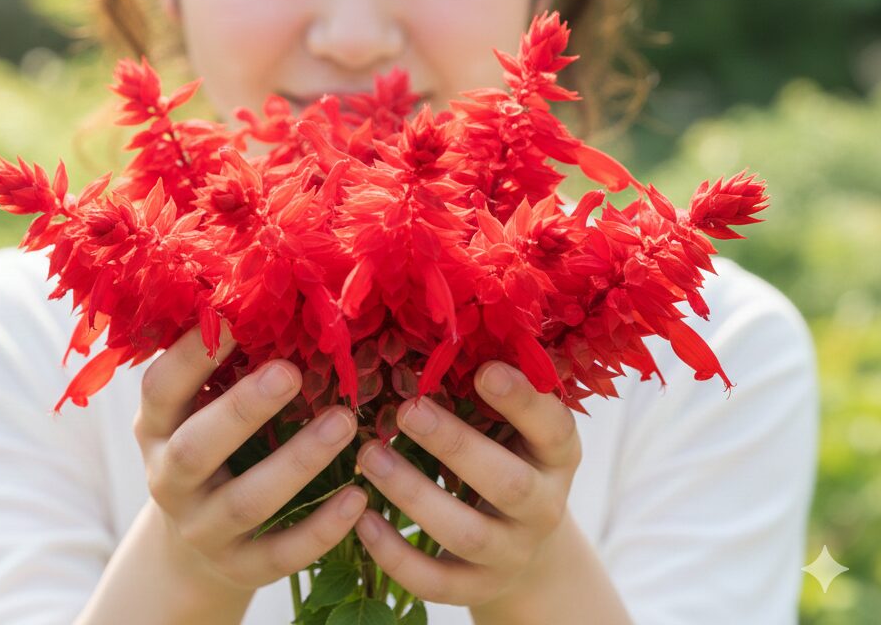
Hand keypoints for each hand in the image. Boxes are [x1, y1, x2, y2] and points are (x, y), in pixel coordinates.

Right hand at [133, 323, 368, 595]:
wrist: (191, 544)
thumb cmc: (208, 443)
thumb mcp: (197, 407)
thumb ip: (225, 366)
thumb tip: (276, 292)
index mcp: (155, 426)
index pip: (161, 389)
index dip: (192, 355)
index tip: (234, 317)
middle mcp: (170, 479)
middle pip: (196, 449)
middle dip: (242, 410)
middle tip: (291, 372)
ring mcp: (202, 529)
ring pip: (246, 502)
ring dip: (297, 462)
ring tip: (345, 422)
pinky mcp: (240, 567)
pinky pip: (281, 554)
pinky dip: (321, 528)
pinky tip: (359, 498)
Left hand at [353, 361, 581, 606]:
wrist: (525, 544)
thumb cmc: (506, 454)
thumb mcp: (512, 424)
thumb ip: (487, 390)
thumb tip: (434, 332)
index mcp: (557, 453)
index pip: (553, 427)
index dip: (522, 400)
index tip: (483, 370)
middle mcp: (544, 506)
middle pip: (507, 483)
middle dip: (455, 445)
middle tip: (407, 410)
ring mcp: (512, 553)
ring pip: (466, 533)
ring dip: (413, 493)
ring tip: (369, 455)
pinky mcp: (478, 588)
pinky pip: (436, 582)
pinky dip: (396, 554)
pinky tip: (362, 520)